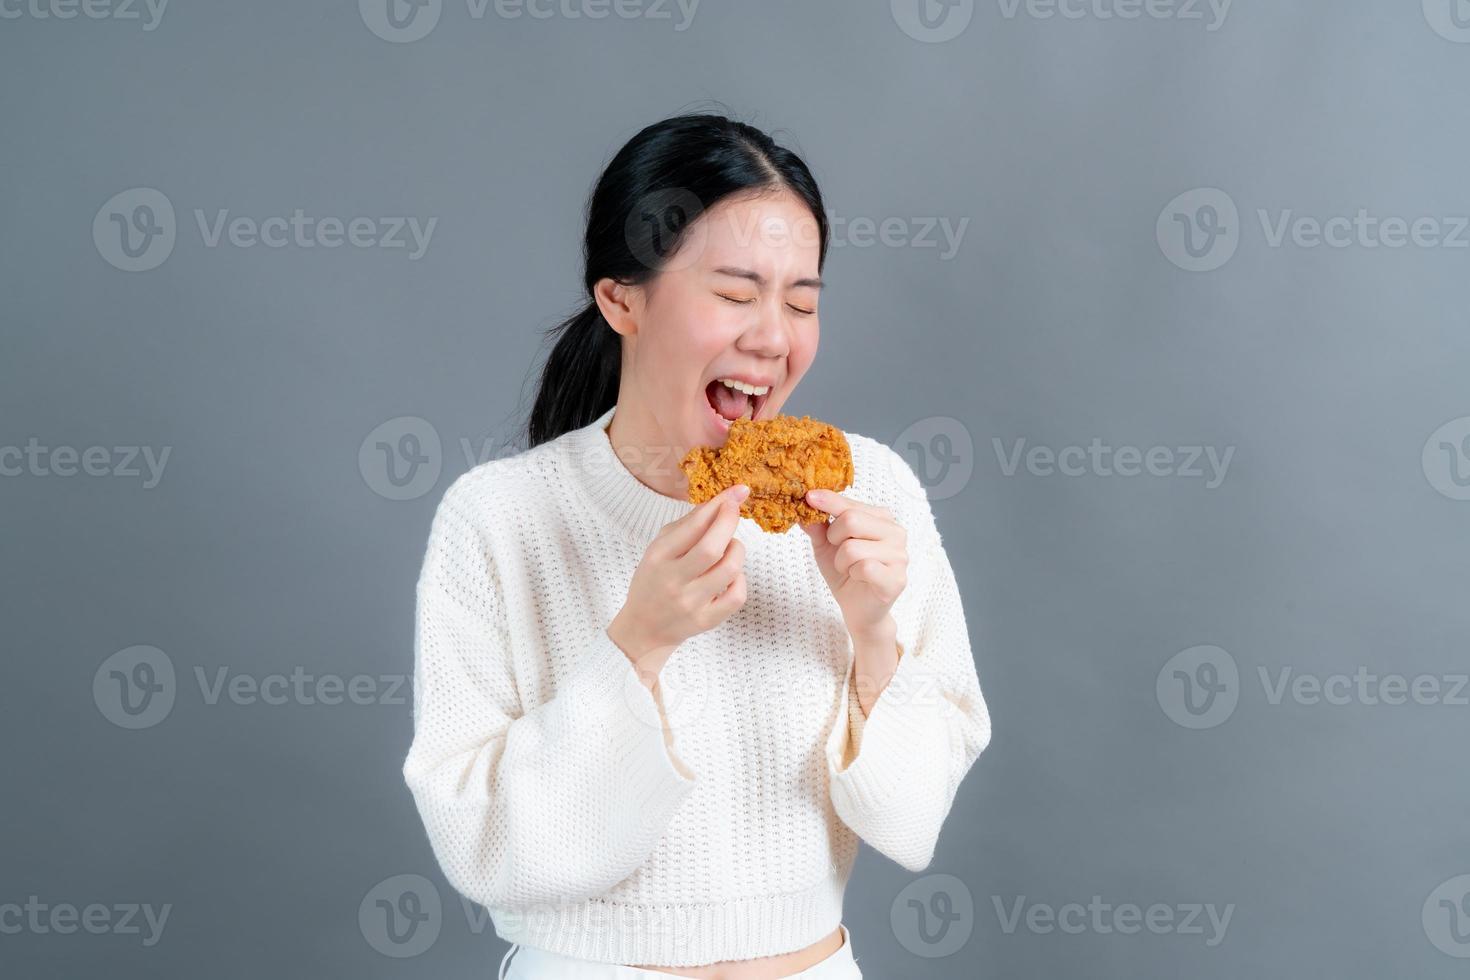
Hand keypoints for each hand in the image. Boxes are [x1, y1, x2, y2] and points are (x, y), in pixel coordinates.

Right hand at [608, 483, 749, 687]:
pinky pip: (737, 595)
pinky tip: (730, 575)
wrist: (644, 628)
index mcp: (658, 557)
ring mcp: (691, 603)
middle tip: (735, 510)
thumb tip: (720, 502)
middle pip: (712, 547)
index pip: (693, 526)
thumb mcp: (659, 548)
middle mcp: (673, 581)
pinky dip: (740, 579)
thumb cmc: (654, 580)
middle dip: (730, 522)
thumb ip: (687, 524)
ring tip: (729, 548)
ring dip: (737, 549)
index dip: (720, 505)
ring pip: (730, 569)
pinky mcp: (706, 621)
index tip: (736, 492)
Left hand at [800, 488, 907, 638]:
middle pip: (851, 520)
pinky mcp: (897, 579)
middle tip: (838, 552)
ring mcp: (900, 556)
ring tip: (849, 569)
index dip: (828, 501)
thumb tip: (805, 504)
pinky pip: (864, 567)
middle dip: (833, 538)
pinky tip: (859, 579)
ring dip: (841, 561)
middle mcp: (896, 532)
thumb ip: (817, 526)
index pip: (851, 504)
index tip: (809, 496)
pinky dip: (852, 574)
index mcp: (882, 519)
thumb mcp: (826, 547)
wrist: (858, 610)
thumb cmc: (846, 573)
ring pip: (852, 547)